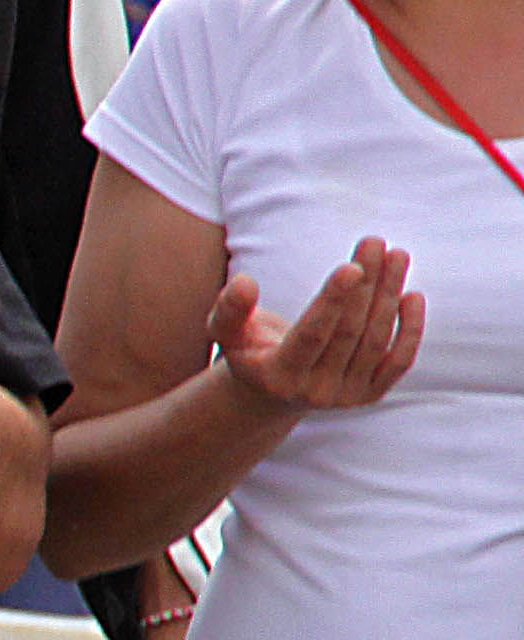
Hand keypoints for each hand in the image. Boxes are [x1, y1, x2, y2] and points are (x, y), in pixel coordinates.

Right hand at [207, 238, 421, 415]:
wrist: (272, 393)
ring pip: (375, 340)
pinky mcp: (369, 395)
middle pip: (349, 331)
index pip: (313, 335)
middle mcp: (316, 391)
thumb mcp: (228, 333)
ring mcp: (346, 396)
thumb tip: (244, 283)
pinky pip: (398, 362)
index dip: (333, 301)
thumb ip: (230, 309)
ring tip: (396, 255)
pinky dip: (410, 330)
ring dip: (389, 295)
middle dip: (366, 285)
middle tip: (375, 243)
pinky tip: (412, 295)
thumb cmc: (250, 350)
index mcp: (279, 376)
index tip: (353, 266)